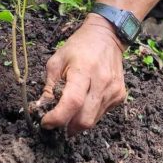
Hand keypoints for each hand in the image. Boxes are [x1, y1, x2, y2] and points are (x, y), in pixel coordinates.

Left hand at [39, 15, 127, 134]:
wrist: (107, 36)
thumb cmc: (78, 47)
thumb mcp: (57, 61)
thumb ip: (49, 86)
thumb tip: (42, 108)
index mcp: (84, 70)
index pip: (72, 102)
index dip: (57, 117)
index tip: (46, 122)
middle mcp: (102, 82)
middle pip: (84, 119)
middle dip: (66, 126)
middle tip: (56, 121)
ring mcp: (113, 90)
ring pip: (93, 120)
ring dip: (77, 122)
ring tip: (69, 111)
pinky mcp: (120, 95)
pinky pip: (101, 114)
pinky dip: (89, 114)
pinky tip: (84, 102)